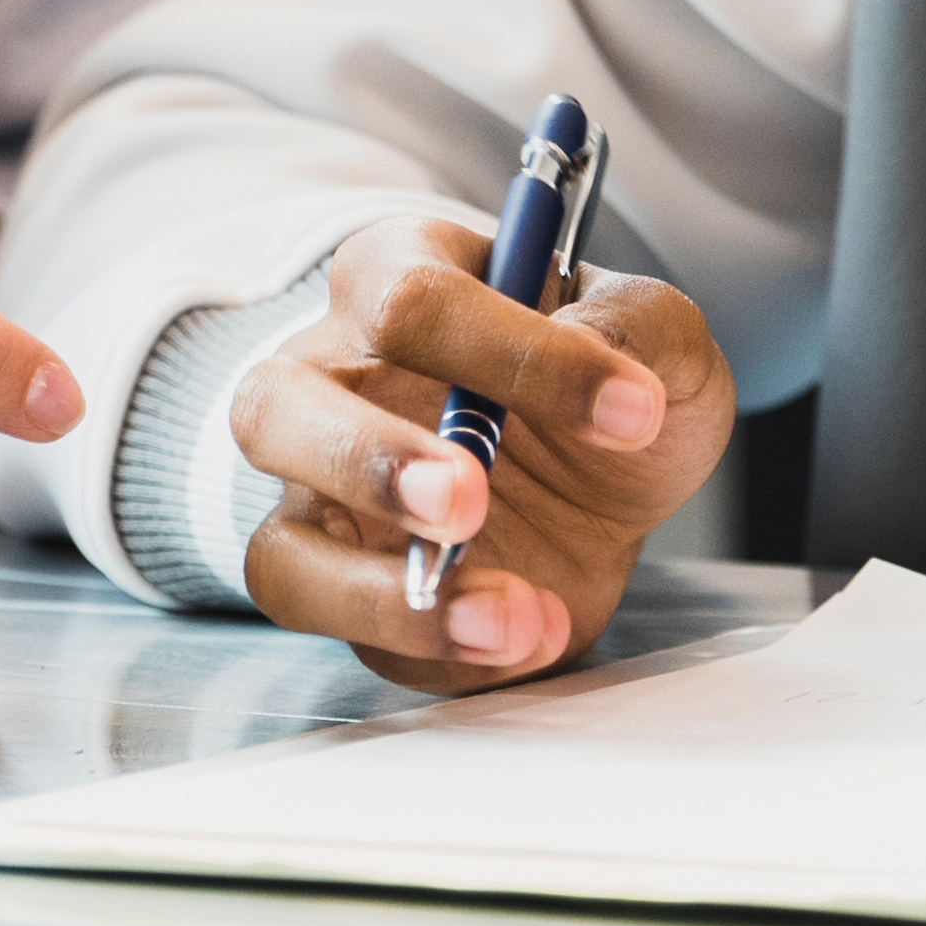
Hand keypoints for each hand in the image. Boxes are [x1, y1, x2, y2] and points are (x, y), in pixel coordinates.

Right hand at [232, 212, 733, 693]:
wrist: (602, 483)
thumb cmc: (603, 376)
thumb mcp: (653, 330)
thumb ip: (638, 328)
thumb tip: (609, 382)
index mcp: (399, 275)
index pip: (410, 302)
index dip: (517, 356)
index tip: (632, 410)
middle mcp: (331, 382)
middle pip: (272, 410)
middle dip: (367, 462)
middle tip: (469, 501)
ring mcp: (320, 499)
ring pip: (278, 555)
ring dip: (378, 596)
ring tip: (509, 616)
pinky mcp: (344, 592)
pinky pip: (350, 636)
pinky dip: (435, 650)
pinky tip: (526, 633)